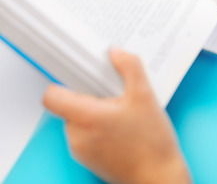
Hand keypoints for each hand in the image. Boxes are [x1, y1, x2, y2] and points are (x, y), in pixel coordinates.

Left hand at [43, 49, 190, 183]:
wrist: (158, 177)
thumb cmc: (151, 142)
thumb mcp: (145, 95)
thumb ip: (130, 67)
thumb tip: (115, 52)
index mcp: (85, 118)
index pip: (52, 97)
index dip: (63, 81)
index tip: (79, 74)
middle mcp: (77, 136)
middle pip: (69, 105)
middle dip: (90, 94)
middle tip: (114, 91)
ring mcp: (81, 150)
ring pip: (79, 119)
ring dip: (96, 110)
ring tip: (123, 109)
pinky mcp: (90, 159)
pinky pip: (87, 134)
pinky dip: (100, 125)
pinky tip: (124, 124)